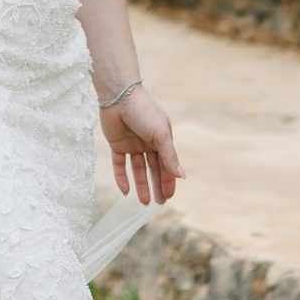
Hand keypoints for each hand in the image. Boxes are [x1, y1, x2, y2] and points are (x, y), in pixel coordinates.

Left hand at [99, 84, 183, 207]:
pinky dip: (122, 178)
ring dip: (141, 185)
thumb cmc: (144, 112)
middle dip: (157, 186)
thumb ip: (170, 156)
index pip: (167, 164)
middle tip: (158, 203)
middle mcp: (148, 143)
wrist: (119, 96)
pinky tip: (125, 191)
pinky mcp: (117, 144)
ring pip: (137, 169)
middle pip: (153, 169)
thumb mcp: (161, 135)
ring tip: (144, 202)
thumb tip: (182, 176)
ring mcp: (132, 144)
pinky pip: (119, 164)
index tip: (169, 197)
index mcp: (161, 139)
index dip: (168, 181)